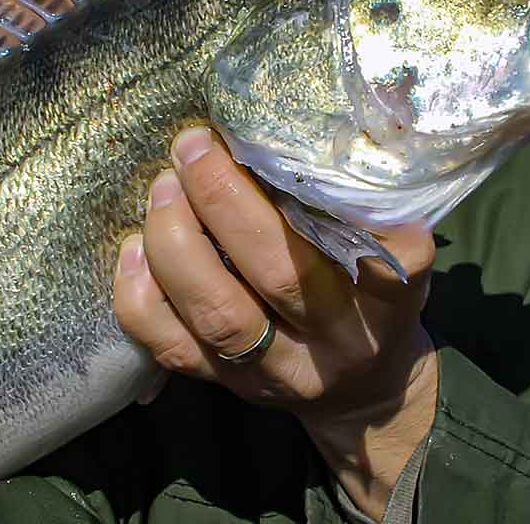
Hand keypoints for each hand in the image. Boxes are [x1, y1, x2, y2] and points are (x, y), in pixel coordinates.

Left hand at [113, 126, 437, 519]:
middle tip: (195, 146)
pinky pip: (173, 349)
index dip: (348, 214)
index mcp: (388, 302)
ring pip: (220, 316)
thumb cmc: (373, 300)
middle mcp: (336, 342)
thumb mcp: (396, 256)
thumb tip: (299, 135)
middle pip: (281, 277)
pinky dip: (141, 296)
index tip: (307, 152)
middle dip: (226, 201)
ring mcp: (278, 372)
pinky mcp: (229, 388)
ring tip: (163, 185)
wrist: (360, 393)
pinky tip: (134, 247)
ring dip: (177, 242)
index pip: (384, 263)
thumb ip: (364, 212)